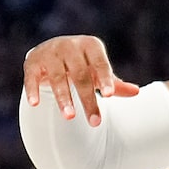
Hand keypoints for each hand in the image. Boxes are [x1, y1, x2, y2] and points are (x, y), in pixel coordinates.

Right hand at [23, 35, 139, 126]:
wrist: (52, 52)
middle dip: (87, 99)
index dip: (104, 78)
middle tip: (95, 122)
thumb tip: (136, 92)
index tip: (108, 95)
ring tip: (70, 117)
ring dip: (64, 98)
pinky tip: (35, 104)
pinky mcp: (32, 62)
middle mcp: (69, 46)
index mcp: (90, 46)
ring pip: (57, 78)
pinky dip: (33, 90)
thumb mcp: (98, 72)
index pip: (100, 63)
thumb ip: (114, 83)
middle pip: (80, 75)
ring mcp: (50, 53)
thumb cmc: (83, 65)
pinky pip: (32, 78)